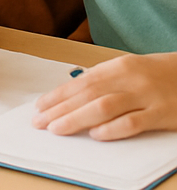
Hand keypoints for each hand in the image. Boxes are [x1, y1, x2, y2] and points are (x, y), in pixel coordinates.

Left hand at [32, 53, 176, 139]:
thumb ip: (104, 79)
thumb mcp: (128, 69)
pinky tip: (95, 135)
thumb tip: (72, 92)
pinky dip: (112, 129)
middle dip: (60, 109)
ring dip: (77, 119)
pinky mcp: (162, 114)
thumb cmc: (156, 74)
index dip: (58, 94)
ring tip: (57, 128)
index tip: (40, 106)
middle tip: (39, 121)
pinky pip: (133, 123)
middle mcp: (128, 79)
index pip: (80, 82)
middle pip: (87, 94)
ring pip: (104, 107)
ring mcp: (146, 96)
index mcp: (117, 66)